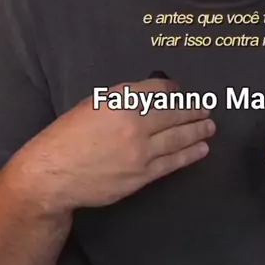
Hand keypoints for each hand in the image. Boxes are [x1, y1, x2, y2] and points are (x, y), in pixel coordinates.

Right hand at [15, 78, 215, 212]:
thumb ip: (122, 97)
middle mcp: (135, 124)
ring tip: (210, 125)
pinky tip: (201, 148)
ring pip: (177, 137)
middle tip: (207, 107)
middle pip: (173, 113)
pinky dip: (189, 154)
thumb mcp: (93, 104)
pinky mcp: (141, 175)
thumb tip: (150, 94)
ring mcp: (140, 151)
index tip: (182, 91)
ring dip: (197, 130)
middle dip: (193, 110)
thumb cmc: (68, 136)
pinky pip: (172, 162)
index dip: (173, 90)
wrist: (54, 174)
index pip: (158, 91)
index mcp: (122, 102)